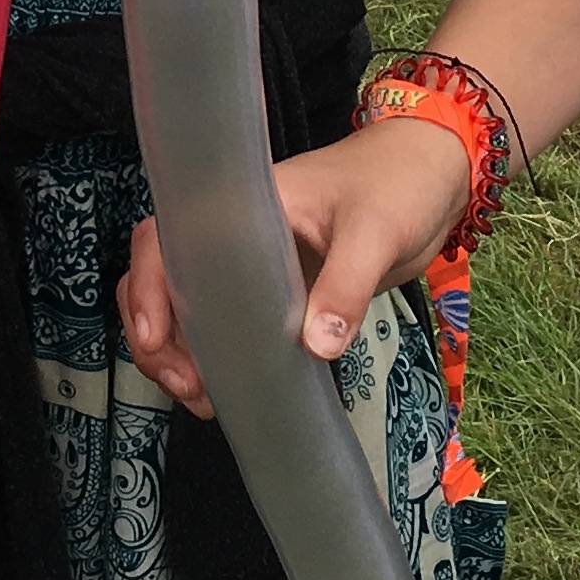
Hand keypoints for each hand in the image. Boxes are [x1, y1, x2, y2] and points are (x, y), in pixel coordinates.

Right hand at [118, 120, 470, 418]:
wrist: (432, 180)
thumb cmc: (397, 185)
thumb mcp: (374, 232)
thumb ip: (345, 286)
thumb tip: (314, 348)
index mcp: (240, 204)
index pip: (166, 237)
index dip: (148, 285)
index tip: (157, 338)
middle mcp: (233, 234)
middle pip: (163, 279)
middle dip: (158, 337)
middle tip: (189, 387)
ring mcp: (251, 265)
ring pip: (188, 307)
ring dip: (181, 353)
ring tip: (203, 400)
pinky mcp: (275, 293)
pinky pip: (229, 324)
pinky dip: (217, 358)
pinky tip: (228, 392)